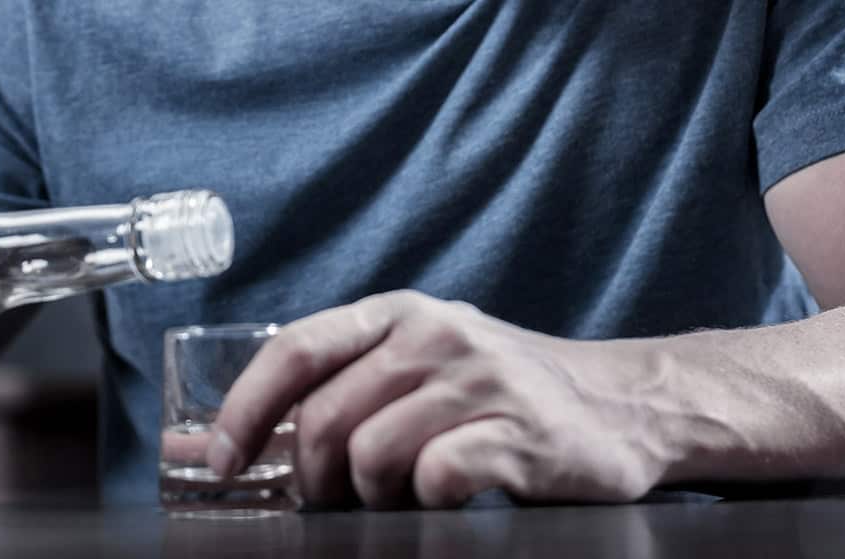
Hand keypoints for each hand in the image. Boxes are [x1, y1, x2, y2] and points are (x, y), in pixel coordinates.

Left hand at [207, 290, 676, 508]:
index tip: (218, 462)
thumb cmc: (505, 393)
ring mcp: (478, 381)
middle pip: (324, 418)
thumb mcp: (421, 365)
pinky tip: (446, 498)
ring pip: (371, 454)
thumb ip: (339, 389)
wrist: (628, 405)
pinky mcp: (518, 432)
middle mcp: (434, 335)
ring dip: (371, 497)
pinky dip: (427, 504)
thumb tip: (215, 444)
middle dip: (311, 480)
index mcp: (396, 314)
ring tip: (400, 498)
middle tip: (331, 503)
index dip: (243, 411)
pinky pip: (435, 479)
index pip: (293, 351)